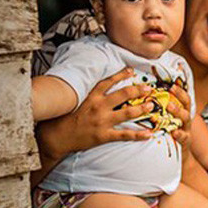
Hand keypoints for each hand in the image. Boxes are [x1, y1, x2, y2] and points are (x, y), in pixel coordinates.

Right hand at [36, 68, 154, 159]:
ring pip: (127, 112)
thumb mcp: (73, 101)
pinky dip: (139, 135)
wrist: (55, 137)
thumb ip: (85, 94)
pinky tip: (149, 134)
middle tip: (148, 89)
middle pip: (123, 94)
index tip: (131, 71)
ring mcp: (102, 121)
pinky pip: (125, 134)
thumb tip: (93, 86)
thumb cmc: (62, 118)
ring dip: (142, 108)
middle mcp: (98, 106)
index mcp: (91, 97)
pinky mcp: (104, 135)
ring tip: (151, 106)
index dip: (121, 75)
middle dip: (138, 90)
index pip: (108, 82)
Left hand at [167, 83, 191, 159]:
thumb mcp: (168, 124)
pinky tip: (174, 132)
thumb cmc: (170, 137)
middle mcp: (186, 121)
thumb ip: (163, 114)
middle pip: (186, 105)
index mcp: (182, 114)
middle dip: (180, 96)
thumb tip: (147, 100)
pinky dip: (179, 134)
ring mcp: (186, 131)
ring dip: (178, 111)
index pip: (183, 99)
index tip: (171, 83)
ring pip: (186, 118)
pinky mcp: (185, 143)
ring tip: (170, 106)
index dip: (179, 90)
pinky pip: (184, 137)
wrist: (180, 157)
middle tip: (171, 89)